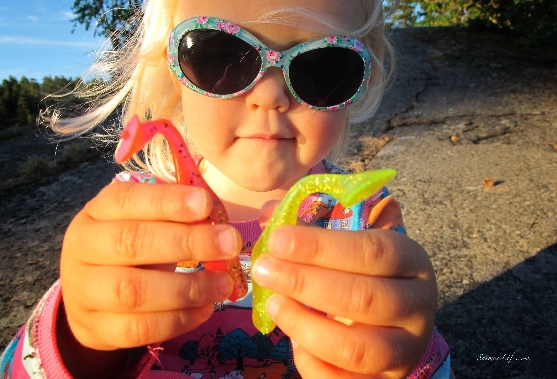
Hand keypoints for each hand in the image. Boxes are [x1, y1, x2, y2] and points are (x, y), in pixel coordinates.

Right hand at [60, 182, 240, 352]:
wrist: (91, 295)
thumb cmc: (132, 249)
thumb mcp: (147, 223)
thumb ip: (175, 215)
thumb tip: (215, 215)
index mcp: (97, 212)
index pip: (127, 199)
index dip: (167, 201)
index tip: (205, 204)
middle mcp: (82, 247)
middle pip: (131, 242)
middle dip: (187, 242)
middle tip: (230, 243)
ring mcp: (83, 291)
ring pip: (134, 292)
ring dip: (187, 288)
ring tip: (223, 284)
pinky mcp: (94, 329)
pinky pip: (138, 329)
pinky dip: (178, 320)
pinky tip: (205, 309)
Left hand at [252, 206, 435, 377]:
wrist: (394, 321)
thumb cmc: (365, 272)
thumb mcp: (350, 244)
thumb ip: (314, 226)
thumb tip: (269, 214)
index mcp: (412, 261)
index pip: (372, 251)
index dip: (321, 246)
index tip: (278, 239)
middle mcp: (417, 306)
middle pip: (364, 298)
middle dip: (305, 283)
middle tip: (264, 270)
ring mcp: (405, 349)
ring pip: (356, 348)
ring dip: (305, 325)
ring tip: (274, 304)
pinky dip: (312, 362)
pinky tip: (293, 339)